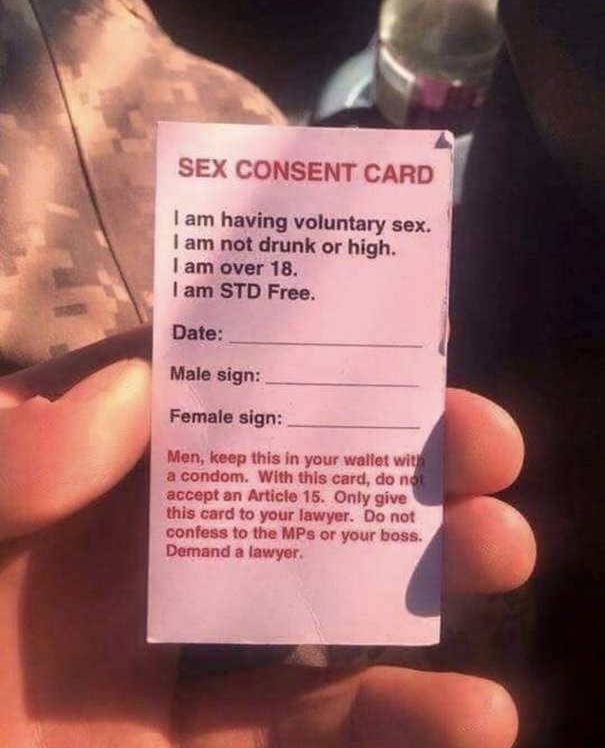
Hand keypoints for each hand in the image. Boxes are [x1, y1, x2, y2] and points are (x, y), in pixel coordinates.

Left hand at [0, 327, 534, 746]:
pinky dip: (395, 719)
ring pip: (314, 591)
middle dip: (386, 451)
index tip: (395, 331)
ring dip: (417, 570)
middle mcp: (134, 546)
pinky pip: (308, 723)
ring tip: (505, 546)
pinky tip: (480, 710)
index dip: (290, 349)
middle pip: (281, 477)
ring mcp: (171, 647)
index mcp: (76, 475)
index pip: (193, 385)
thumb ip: (13, 463)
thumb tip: (128, 388)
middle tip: (484, 442)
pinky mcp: (199, 745)